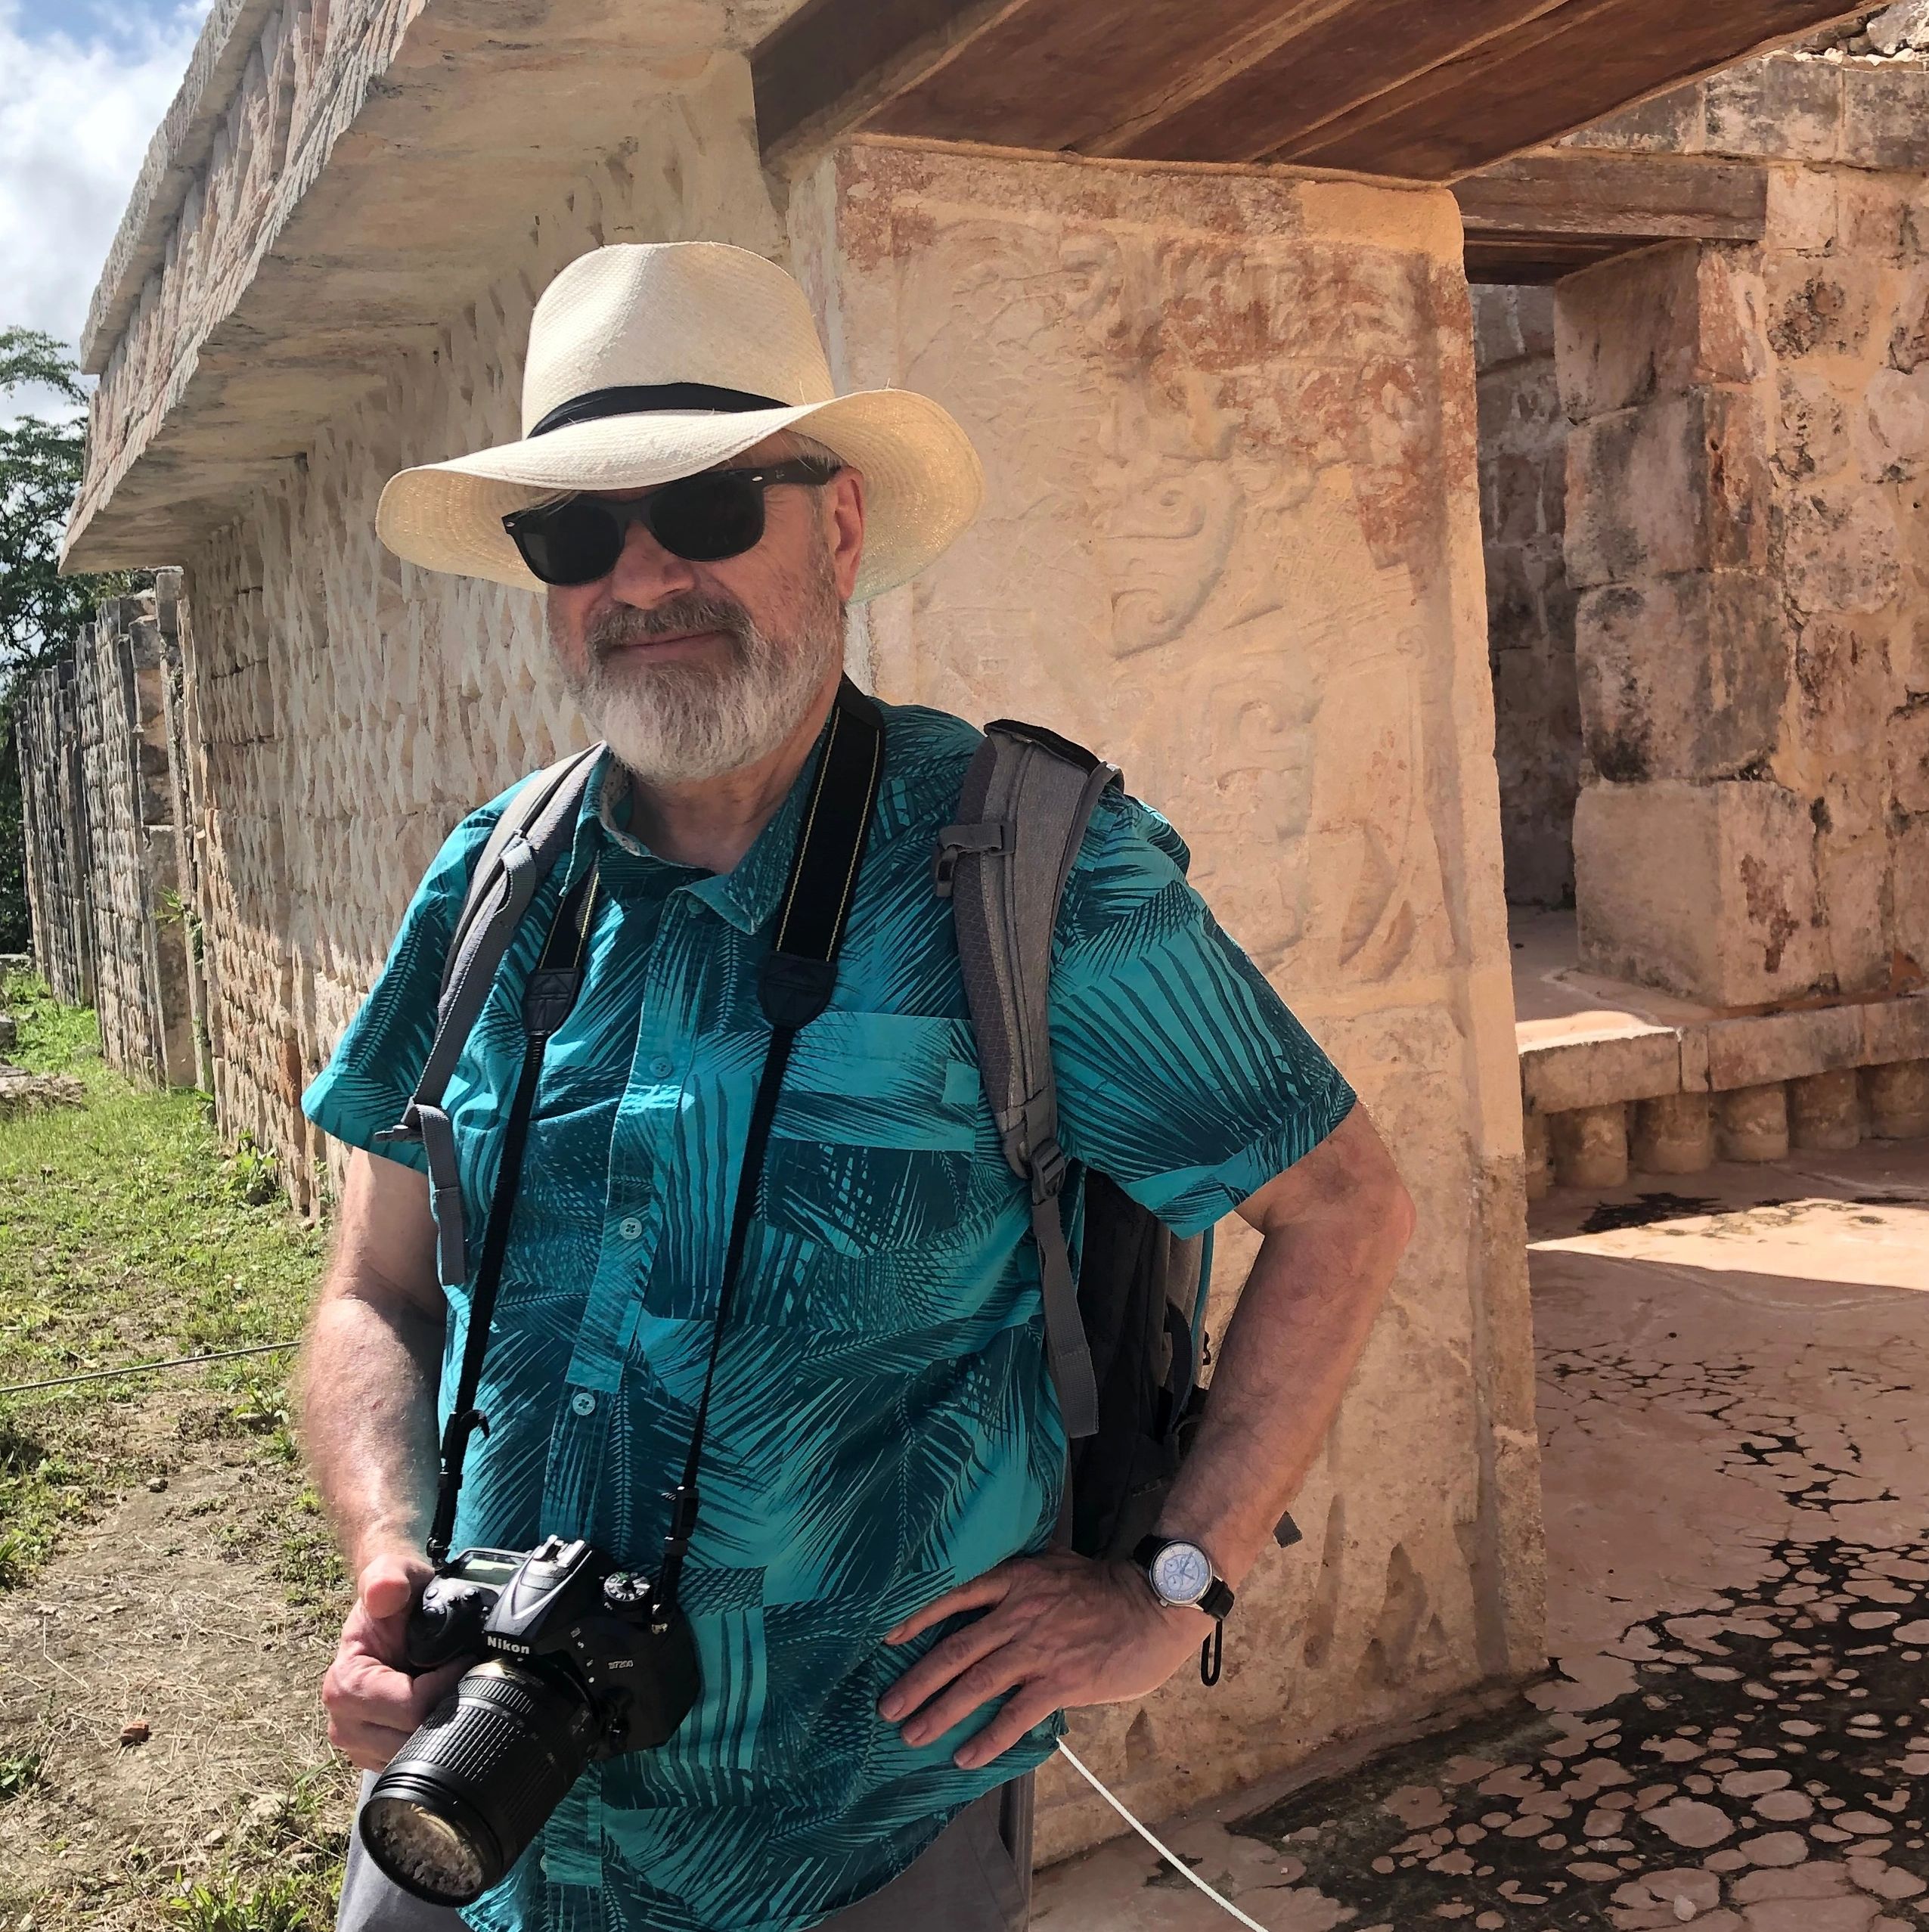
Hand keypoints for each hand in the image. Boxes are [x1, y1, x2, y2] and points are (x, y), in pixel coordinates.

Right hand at [321, 1545, 468, 1770]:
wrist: (392, 1614)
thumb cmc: (395, 1598)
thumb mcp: (394, 1575)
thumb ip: (388, 1578)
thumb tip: (384, 1593)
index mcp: (344, 1687)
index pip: (410, 1708)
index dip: (446, 1684)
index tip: (463, 1659)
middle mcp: (344, 1724)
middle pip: (415, 1739)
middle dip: (448, 1709)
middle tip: (464, 1677)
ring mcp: (360, 1746)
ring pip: (417, 1755)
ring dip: (443, 1726)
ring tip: (450, 1689)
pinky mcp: (377, 1758)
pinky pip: (414, 1761)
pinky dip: (434, 1739)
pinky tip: (439, 1708)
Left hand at [877, 1549, 1209, 1769]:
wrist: (1152, 1603)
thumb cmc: (1103, 1584)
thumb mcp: (1052, 1562)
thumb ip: (1017, 1574)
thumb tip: (984, 1585)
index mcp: (1013, 1580)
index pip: (953, 1597)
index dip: (916, 1618)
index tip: (886, 1640)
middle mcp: (1018, 1614)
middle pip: (956, 1650)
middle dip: (917, 1681)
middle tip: (887, 1707)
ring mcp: (1038, 1649)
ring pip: (977, 1684)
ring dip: (941, 1712)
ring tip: (913, 1735)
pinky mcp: (1061, 1681)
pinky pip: (1016, 1714)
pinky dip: (989, 1737)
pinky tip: (966, 1756)